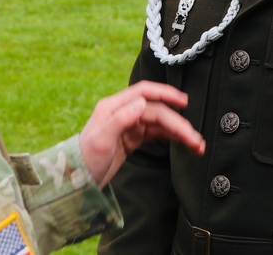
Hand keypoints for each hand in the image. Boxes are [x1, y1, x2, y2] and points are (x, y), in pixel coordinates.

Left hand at [79, 80, 205, 186]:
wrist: (77, 181)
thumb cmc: (84, 160)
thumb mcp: (100, 140)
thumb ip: (121, 119)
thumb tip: (142, 103)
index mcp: (113, 107)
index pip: (144, 93)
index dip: (165, 94)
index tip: (183, 101)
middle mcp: (123, 112)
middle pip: (156, 111)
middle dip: (177, 123)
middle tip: (194, 138)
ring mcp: (129, 125)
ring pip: (159, 123)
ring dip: (178, 132)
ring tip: (196, 144)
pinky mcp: (133, 138)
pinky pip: (156, 133)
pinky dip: (171, 137)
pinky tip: (184, 143)